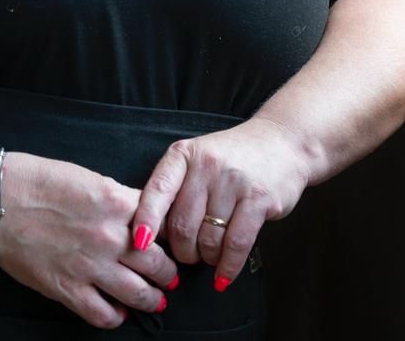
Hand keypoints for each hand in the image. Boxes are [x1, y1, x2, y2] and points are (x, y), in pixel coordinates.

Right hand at [0, 152, 177, 329]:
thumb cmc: (35, 181)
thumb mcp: (86, 177)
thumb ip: (117, 198)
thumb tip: (138, 215)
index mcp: (116, 201)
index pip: (161, 223)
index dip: (168, 234)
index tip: (169, 240)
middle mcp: (110, 236)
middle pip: (159, 263)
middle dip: (167, 270)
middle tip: (168, 273)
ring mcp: (90, 266)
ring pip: (141, 293)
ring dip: (153, 297)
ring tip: (155, 297)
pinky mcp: (68, 290)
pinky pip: (105, 315)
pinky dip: (118, 316)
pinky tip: (118, 310)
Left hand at [131, 117, 311, 290]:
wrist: (281, 142)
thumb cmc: (231, 159)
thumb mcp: (197, 160)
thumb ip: (176, 188)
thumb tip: (151, 231)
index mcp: (183, 155)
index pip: (157, 190)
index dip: (145, 219)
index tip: (138, 244)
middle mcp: (206, 165)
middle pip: (181, 224)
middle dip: (182, 251)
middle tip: (188, 255)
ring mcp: (233, 181)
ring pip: (208, 238)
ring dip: (207, 258)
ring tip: (210, 256)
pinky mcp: (259, 199)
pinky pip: (236, 244)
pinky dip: (228, 267)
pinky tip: (224, 277)